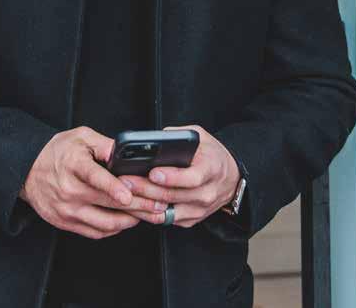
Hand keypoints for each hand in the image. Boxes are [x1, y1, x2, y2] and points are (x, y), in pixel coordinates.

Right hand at [20, 126, 167, 238]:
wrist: (28, 170)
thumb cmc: (57, 152)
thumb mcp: (80, 137)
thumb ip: (104, 144)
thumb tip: (127, 153)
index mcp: (73, 164)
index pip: (94, 177)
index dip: (112, 187)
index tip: (128, 195)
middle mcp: (69, 190)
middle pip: (108, 202)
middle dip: (138, 205)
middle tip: (159, 205)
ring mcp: (67, 209)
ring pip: (105, 223)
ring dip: (130, 221)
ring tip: (148, 215)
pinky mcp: (65, 223)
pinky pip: (96, 232)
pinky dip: (114, 229)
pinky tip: (126, 221)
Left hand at [119, 125, 239, 228]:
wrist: (231, 178)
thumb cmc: (212, 155)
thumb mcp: (201, 137)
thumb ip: (179, 135)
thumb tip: (155, 137)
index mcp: (210, 169)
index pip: (192, 178)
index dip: (172, 177)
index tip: (153, 173)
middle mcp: (207, 192)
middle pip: (174, 195)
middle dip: (147, 188)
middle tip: (126, 181)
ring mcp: (199, 209)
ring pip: (168, 211)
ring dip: (144, 203)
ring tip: (125, 192)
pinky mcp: (191, 219)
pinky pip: (167, 220)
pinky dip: (149, 213)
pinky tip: (134, 203)